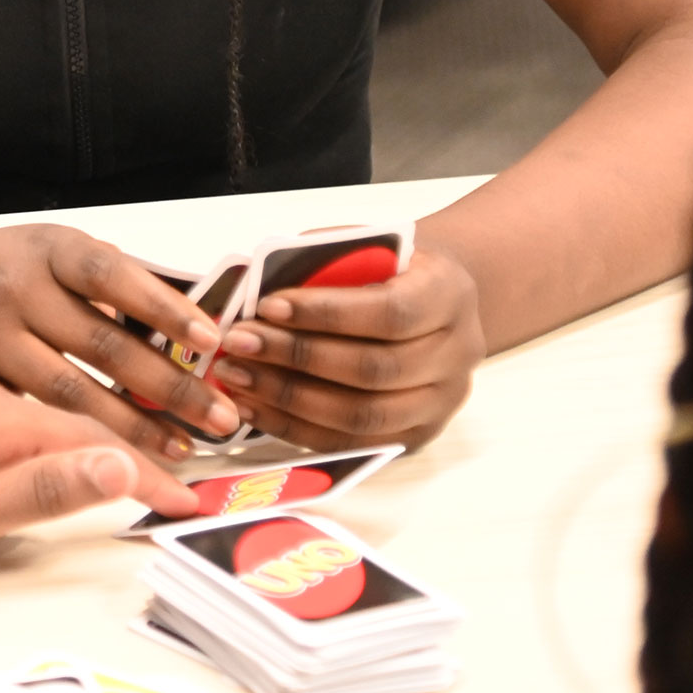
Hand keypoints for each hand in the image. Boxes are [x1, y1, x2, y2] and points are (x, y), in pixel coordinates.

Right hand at [0, 220, 241, 460]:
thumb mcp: (39, 251)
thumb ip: (102, 281)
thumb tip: (188, 314)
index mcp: (45, 249)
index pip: (114, 273)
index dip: (165, 306)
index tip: (211, 340)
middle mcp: (16, 288)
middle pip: (104, 343)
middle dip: (171, 386)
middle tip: (222, 417)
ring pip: (70, 391)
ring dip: (132, 426)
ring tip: (179, 450)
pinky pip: (29, 417)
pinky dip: (73, 442)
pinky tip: (110, 462)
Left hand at [0, 356, 196, 583]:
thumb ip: (35, 491)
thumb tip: (120, 467)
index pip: (86, 441)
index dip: (144, 474)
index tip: (191, 499)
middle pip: (62, 415)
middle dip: (125, 450)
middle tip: (186, 478)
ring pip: (25, 409)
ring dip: (74, 441)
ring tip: (137, 466)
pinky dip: (23, 433)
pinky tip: (45, 453)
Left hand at [209, 242, 487, 447]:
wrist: (430, 304)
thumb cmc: (383, 270)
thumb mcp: (364, 248)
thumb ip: (323, 265)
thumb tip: (254, 289)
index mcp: (447, 295)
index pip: (391, 312)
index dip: (326, 313)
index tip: (267, 307)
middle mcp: (456, 354)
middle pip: (374, 369)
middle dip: (296, 357)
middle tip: (239, 343)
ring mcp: (440, 403)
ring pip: (363, 416)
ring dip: (289, 398)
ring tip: (236, 376)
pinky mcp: (414, 437)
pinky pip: (352, 444)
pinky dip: (295, 428)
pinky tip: (251, 407)